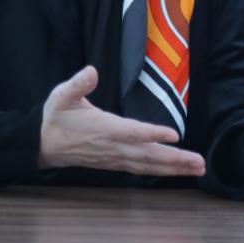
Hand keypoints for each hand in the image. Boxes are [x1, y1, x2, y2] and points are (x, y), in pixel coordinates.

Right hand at [39, 66, 205, 176]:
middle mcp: (113, 146)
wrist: (44, 144)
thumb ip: (78, 84)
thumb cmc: (56, 117)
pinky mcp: (115, 163)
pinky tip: (176, 171)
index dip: (152, 134)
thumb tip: (91, 71)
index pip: (132, 132)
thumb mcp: (62, 96)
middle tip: (199, 163)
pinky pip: (142, 169)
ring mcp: (115, 157)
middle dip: (175, 159)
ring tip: (197, 168)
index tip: (174, 135)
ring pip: (148, 165)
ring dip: (174, 168)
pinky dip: (161, 170)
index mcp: (103, 128)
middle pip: (148, 155)